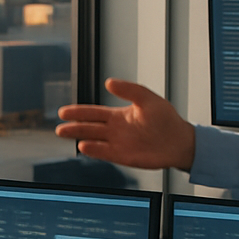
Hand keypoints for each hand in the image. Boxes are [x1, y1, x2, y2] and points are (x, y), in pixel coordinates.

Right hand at [55, 78, 197, 170]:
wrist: (179, 141)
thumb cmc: (166, 120)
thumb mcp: (147, 98)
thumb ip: (129, 90)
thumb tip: (108, 81)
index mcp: (119, 115)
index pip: (93, 113)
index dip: (78, 112)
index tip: (63, 112)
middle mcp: (115, 130)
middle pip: (89, 127)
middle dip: (73, 126)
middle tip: (59, 126)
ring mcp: (118, 144)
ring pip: (93, 140)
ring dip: (79, 137)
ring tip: (64, 133)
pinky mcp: (123, 156)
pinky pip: (104, 153)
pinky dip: (94, 150)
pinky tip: (83, 145)